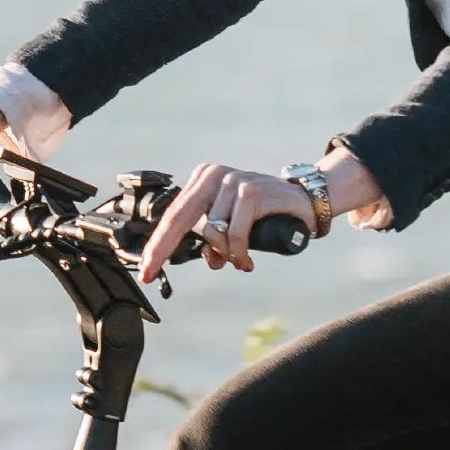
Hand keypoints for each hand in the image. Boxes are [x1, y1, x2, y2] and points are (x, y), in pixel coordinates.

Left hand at [136, 163, 315, 282]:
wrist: (304, 201)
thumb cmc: (265, 214)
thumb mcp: (233, 228)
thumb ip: (215, 241)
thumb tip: (210, 260)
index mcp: (204, 180)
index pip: (174, 215)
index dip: (157, 243)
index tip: (145, 268)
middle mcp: (214, 175)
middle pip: (179, 219)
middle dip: (162, 249)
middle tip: (150, 273)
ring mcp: (232, 181)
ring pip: (212, 233)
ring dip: (225, 254)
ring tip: (240, 261)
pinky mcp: (250, 191)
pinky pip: (235, 234)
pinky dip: (239, 253)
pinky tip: (246, 261)